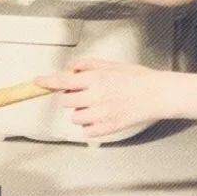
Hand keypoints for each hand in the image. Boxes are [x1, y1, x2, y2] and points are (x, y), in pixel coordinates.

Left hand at [36, 58, 169, 137]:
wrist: (159, 95)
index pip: (63, 81)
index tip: (38, 82)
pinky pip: (87, 131)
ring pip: (75, 118)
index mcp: (97, 79)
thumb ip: (90, 65)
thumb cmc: (139, 78)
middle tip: (84, 93)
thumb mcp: (114, 65)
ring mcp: (101, 115)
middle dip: (70, 97)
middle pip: (65, 101)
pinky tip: (104, 116)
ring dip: (81, 112)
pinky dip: (92, 125)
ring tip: (98, 105)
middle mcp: (96, 97)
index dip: (47, 82)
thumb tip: (72, 67)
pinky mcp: (108, 128)